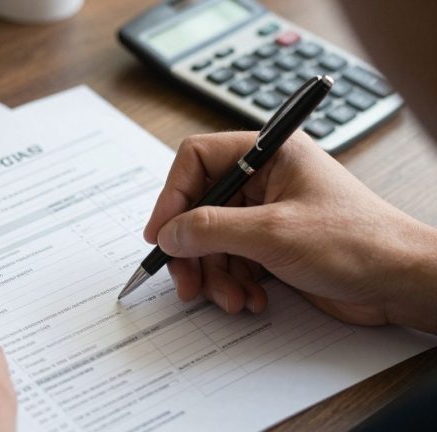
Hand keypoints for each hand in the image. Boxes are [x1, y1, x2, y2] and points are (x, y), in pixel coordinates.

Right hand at [144, 131, 436, 332]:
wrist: (400, 282)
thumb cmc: (356, 242)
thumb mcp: (273, 233)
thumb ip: (211, 229)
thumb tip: (168, 233)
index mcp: (268, 154)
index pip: (198, 160)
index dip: (173, 196)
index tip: (161, 233)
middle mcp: (264, 179)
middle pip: (200, 207)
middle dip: (192, 249)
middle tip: (187, 282)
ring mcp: (267, 213)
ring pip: (213, 240)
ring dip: (215, 274)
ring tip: (231, 299)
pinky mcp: (272, 244)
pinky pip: (233, 260)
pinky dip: (234, 283)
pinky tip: (251, 300)